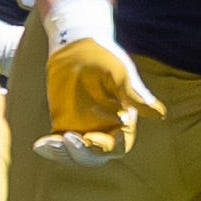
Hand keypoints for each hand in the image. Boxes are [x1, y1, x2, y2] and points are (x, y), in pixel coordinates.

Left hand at [34, 0, 156, 162]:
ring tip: (52, 143)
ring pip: (77, 155)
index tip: (90, 138)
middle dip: (82, 153)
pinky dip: (51, 148)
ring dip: (65, 154)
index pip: (118, 146)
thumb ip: (134, 96)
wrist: (76, 44)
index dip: (105, 147)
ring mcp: (84, 127)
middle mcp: (105, 128)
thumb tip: (160, 114)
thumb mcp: (119, 73)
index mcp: (123, 120)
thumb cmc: (104, 56)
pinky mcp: (65, 124)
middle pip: (96, 156)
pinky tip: (40, 145)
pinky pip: (58, 144)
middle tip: (68, 139)